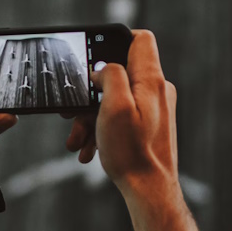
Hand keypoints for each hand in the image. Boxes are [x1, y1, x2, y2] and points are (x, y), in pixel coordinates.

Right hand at [65, 30, 178, 196]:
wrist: (149, 191)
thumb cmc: (132, 152)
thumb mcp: (114, 107)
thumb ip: (110, 76)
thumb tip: (101, 70)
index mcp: (151, 80)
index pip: (140, 39)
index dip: (114, 40)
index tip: (93, 57)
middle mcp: (156, 91)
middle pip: (119, 73)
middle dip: (91, 92)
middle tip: (75, 111)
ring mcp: (153, 109)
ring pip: (115, 99)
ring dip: (91, 116)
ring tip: (78, 139)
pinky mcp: (149, 125)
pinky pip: (121, 117)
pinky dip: (102, 128)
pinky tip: (89, 148)